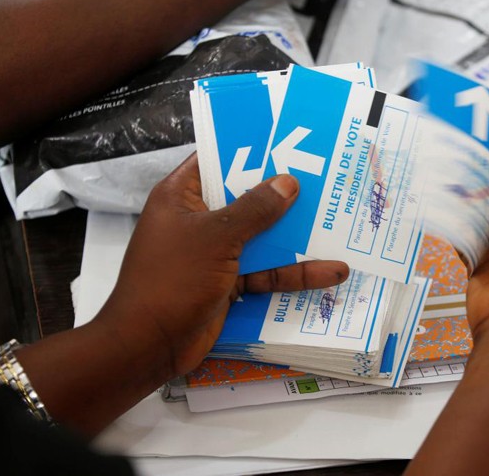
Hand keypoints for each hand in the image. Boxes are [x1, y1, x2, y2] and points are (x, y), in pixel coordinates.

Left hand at [94, 154, 348, 379]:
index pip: (216, 161)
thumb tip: (288, 182)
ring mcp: (214, 253)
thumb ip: (255, 209)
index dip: (250, 150)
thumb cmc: (174, 279)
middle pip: (246, 200)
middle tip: (327, 180)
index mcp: (181, 197)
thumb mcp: (216, 237)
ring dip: (297, 237)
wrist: (148, 346)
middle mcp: (198, 220)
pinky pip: (266, 271)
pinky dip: (294, 272)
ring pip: (262, 238)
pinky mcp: (228, 284)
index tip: (288, 142)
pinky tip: (330, 272)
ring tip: (340, 227)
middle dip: (284, 195)